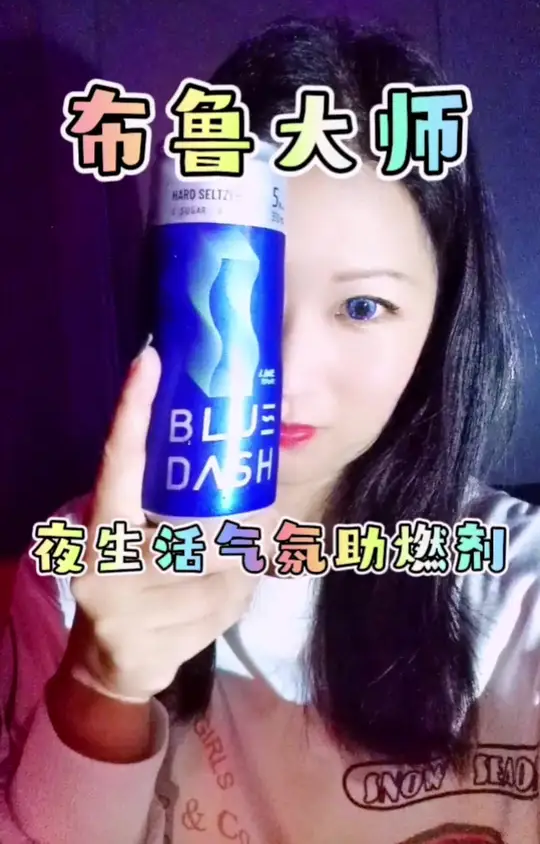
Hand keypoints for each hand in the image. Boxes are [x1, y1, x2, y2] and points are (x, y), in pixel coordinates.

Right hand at [65, 346, 273, 703]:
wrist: (109, 659)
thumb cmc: (137, 580)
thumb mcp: (141, 536)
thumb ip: (172, 504)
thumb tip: (241, 461)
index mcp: (100, 525)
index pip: (117, 462)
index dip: (132, 410)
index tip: (150, 359)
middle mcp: (102, 564)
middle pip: (194, 534)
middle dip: (239, 535)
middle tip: (264, 527)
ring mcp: (122, 609)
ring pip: (216, 580)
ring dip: (240, 576)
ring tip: (233, 575)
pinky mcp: (146, 645)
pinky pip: (217, 615)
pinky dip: (233, 606)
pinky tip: (219, 605)